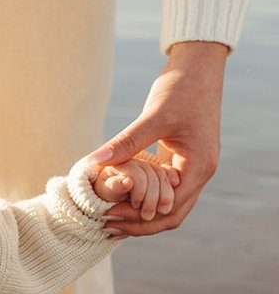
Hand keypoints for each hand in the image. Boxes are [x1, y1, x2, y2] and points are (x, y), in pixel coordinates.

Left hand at [87, 40, 226, 236]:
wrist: (198, 67)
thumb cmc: (182, 88)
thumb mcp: (153, 116)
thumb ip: (126, 142)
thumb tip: (93, 162)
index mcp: (199, 167)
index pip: (169, 208)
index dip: (139, 218)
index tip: (109, 216)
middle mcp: (198, 172)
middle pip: (170, 214)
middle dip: (139, 224)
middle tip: (106, 225)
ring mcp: (190, 167)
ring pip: (166, 203)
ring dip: (140, 212)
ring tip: (109, 217)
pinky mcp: (179, 159)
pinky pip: (162, 187)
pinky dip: (143, 195)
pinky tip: (120, 196)